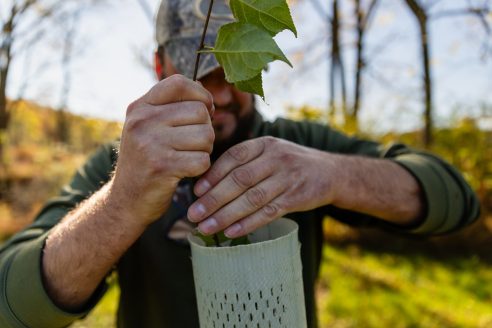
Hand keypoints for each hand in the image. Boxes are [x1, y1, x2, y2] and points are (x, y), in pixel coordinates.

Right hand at [109, 75, 214, 225]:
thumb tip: (205, 92)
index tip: (205, 111)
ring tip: (189, 157)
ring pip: (205, 135)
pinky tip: (186, 172)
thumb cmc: (146, 162)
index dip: (201, 95)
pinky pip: (203, 160)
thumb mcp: (149, 128)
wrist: (125, 201)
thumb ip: (172, 108)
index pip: (179, 83)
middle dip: (206, 130)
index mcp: (140, 107)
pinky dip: (201, 168)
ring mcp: (150, 143)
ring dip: (205, 150)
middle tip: (194, 144)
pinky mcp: (162, 166)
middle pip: (199, 112)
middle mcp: (142, 121)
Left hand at [187, 136, 339, 236]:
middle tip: (194, 214)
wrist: (330, 172)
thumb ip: (245, 163)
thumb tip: (207, 185)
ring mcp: (287, 178)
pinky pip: (269, 213)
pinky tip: (231, 232)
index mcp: (264, 144)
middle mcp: (276, 158)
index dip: (213, 174)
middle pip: (240, 179)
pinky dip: (248, 223)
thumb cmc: (290, 164)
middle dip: (214, 199)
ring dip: (226, 215)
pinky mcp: (296, 198)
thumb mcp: (270, 152)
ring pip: (252, 199)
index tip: (196, 192)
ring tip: (206, 227)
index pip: (234, 157)